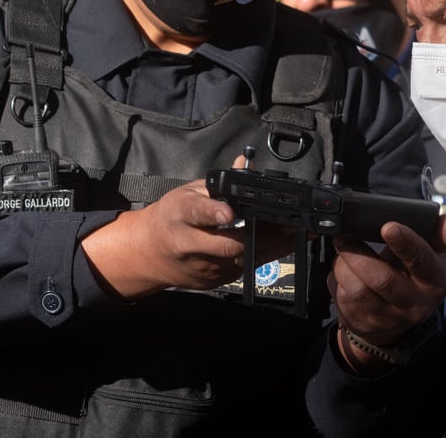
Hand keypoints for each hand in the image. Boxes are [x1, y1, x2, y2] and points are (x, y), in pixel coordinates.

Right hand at [81, 176, 295, 299]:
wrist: (147, 253)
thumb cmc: (171, 217)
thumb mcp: (187, 192)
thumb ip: (220, 182)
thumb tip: (246, 163)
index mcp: (179, 215)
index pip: (196, 213)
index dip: (213, 213)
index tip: (228, 213)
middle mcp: (189, 245)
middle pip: (227, 245)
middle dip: (260, 235)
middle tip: (288, 222)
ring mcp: (202, 267)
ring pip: (241, 261)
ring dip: (272, 246)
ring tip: (298, 232)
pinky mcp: (213, 282)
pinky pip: (244, 270)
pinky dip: (265, 256)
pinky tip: (285, 244)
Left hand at [329, 210, 445, 370]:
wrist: (396, 321)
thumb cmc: (414, 275)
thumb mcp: (431, 254)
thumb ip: (443, 233)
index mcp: (435, 281)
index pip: (421, 260)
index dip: (405, 243)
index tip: (388, 226)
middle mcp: (414, 304)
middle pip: (382, 279)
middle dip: (359, 254)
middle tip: (345, 236)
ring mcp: (388, 318)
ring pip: (357, 289)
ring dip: (344, 265)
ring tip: (343, 250)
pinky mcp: (364, 325)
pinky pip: (343, 298)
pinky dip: (337, 280)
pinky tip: (343, 272)